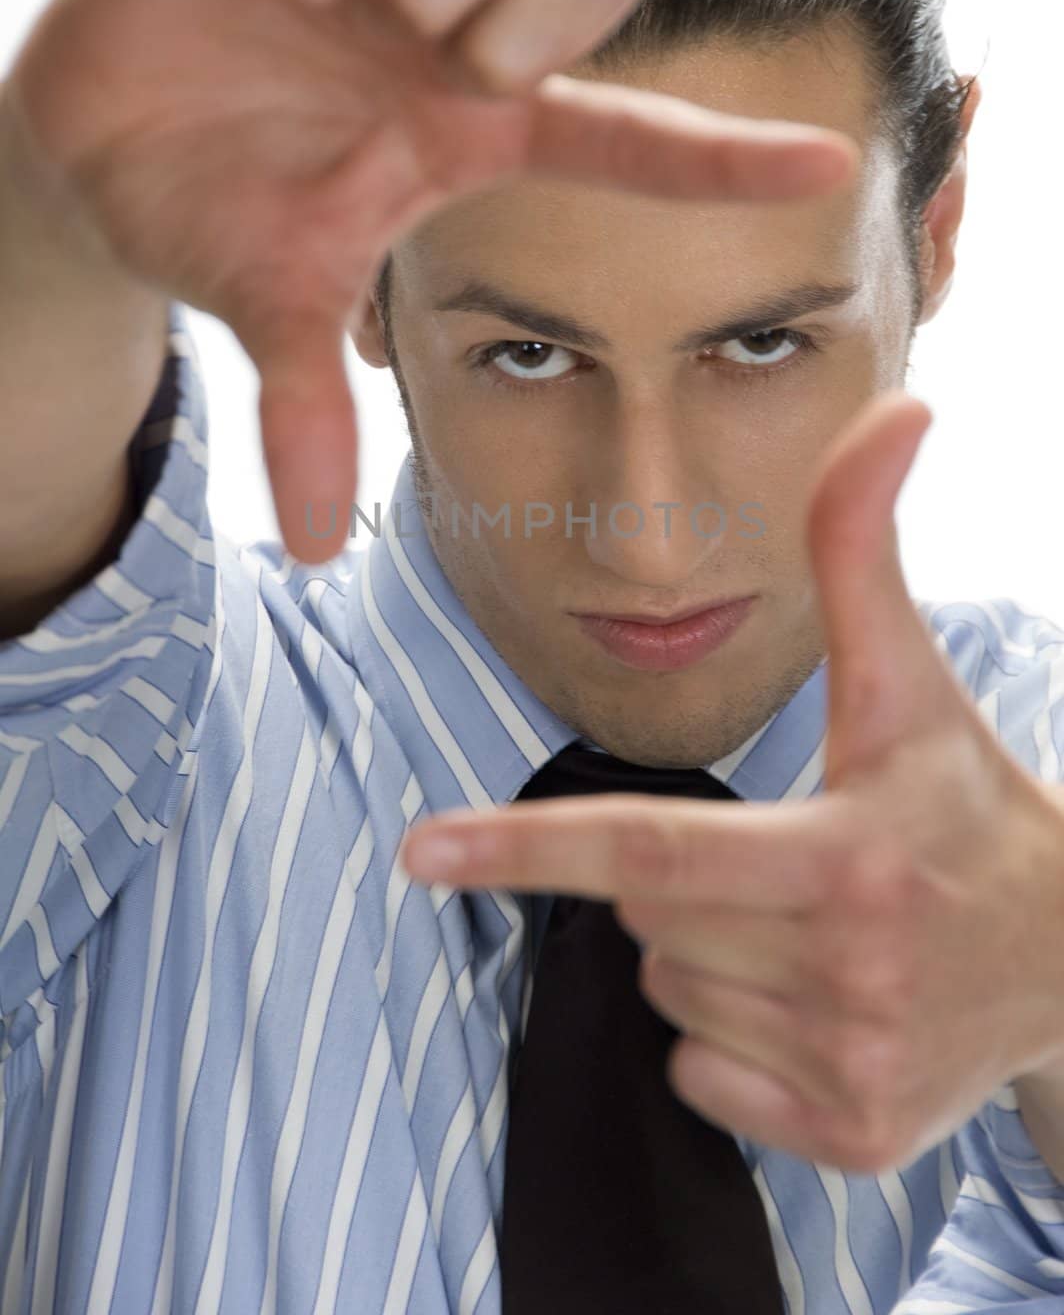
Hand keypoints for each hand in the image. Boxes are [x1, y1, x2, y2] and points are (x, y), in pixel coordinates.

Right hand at [1, 0, 856, 562]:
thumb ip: (309, 412)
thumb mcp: (273, 308)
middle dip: (555, 6)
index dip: (730, 156)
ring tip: (362, 12)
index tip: (831, 168)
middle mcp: (456, 41)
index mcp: (479, 138)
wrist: (100, 138)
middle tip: (460, 65)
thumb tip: (317, 552)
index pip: (635, 140)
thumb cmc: (216, 214)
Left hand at [401, 391, 1063, 1173]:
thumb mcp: (911, 680)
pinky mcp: (856, 1137)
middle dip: (671, 875)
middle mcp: (846, 972)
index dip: (522, 847)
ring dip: (704, 950)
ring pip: (667, 991)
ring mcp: (852, 1066)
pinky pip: (700, 1073)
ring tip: (809, 926)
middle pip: (643, 913)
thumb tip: (895, 410)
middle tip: (777, 855)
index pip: (647, 847)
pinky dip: (728, 1032)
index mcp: (843, 857)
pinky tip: (814, 999)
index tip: (415, 851)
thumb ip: (863, 547)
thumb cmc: (964, 805)